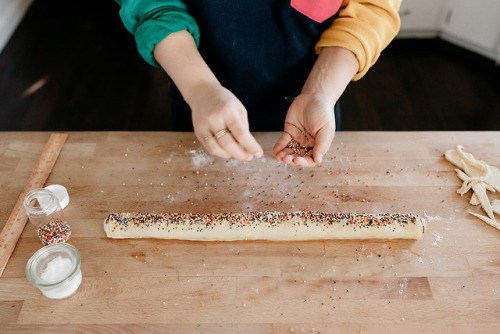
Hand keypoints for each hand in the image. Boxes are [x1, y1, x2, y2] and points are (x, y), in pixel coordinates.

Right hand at [153, 31, 261, 160]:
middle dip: (241, 154)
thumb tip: (247, 147)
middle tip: (249, 157)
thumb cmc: (224, 101)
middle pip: (228, 144)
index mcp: (227, 111)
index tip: (258, 154)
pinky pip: (209, 148)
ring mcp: (204, 126)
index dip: (251, 146)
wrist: (202, 93)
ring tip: (238, 153)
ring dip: (230, 156)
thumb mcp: (239, 109)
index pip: (241, 134)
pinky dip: (220, 153)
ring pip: (217, 149)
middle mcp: (214, 119)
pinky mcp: (198, 132)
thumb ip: (243, 127)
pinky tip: (227, 151)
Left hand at [273, 92, 334, 166]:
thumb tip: (318, 160)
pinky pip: (283, 142)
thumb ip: (322, 145)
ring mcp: (298, 138)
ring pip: (290, 150)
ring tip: (279, 156)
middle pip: (299, 156)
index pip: (311, 159)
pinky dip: (279, 147)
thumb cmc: (323, 112)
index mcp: (318, 145)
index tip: (296, 160)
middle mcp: (308, 144)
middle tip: (286, 158)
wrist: (314, 96)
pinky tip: (275, 150)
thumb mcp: (326, 129)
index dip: (303, 162)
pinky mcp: (289, 131)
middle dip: (291, 159)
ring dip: (284, 155)